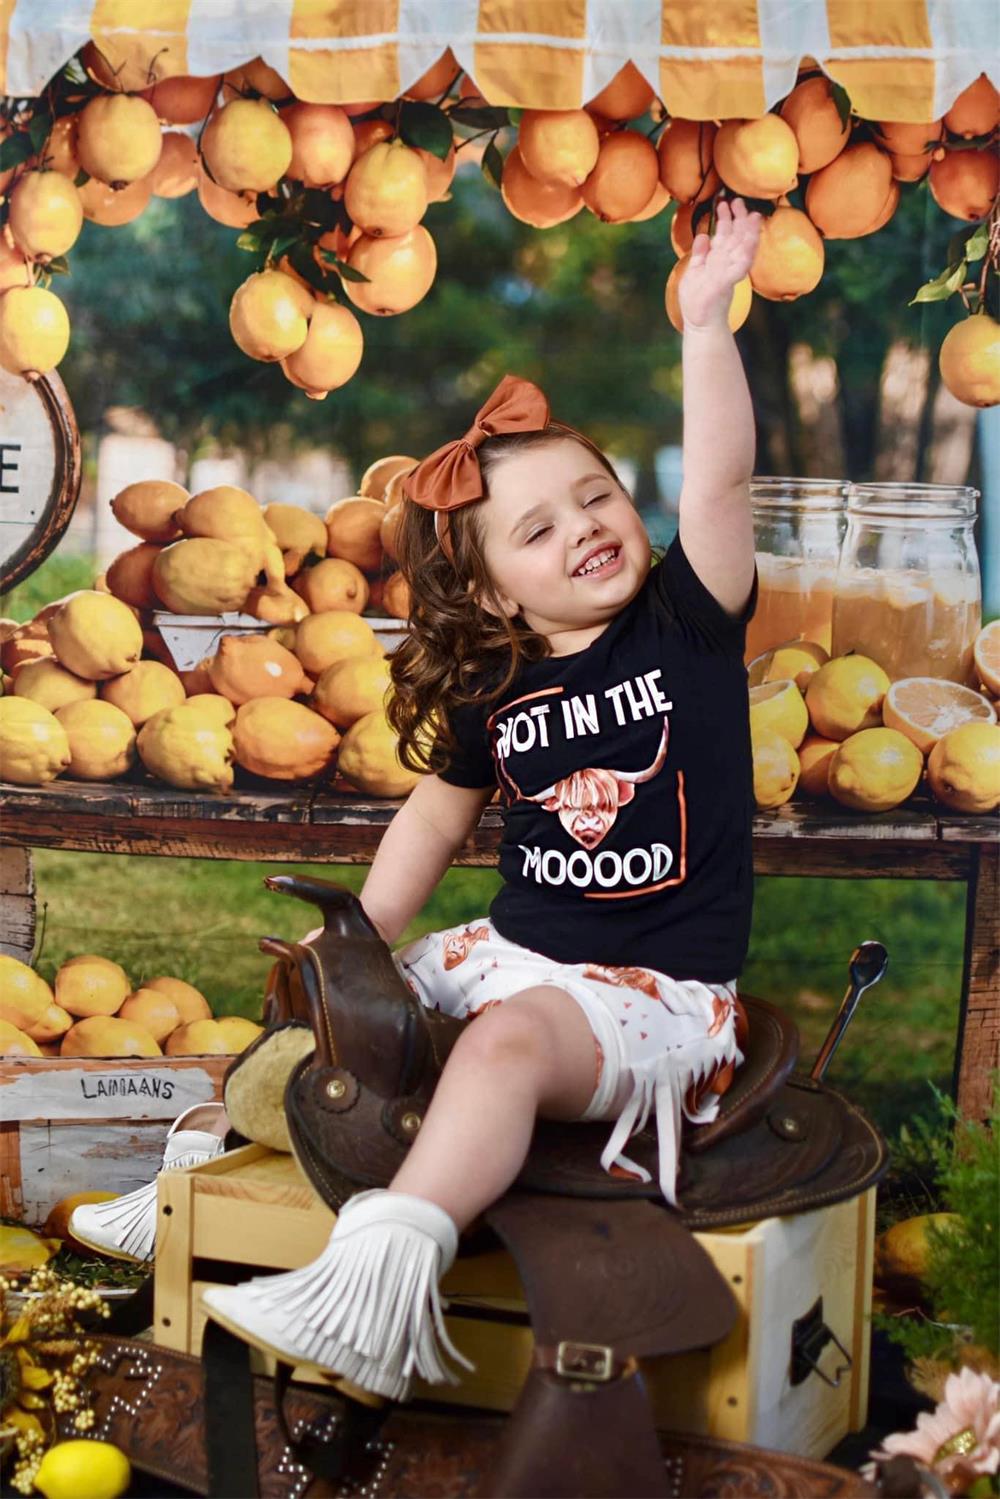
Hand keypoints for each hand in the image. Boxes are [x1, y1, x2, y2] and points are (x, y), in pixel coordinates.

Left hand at [678, 198, 761, 330]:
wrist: (700, 325)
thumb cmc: (696, 302)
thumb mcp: (693, 273)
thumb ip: (700, 255)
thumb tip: (704, 235)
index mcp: (716, 261)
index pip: (723, 235)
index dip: (724, 218)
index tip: (723, 201)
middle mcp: (725, 265)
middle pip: (734, 237)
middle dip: (737, 219)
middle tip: (738, 200)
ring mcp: (727, 274)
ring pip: (741, 249)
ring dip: (748, 233)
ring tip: (753, 216)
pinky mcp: (725, 284)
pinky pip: (738, 267)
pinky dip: (745, 254)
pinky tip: (751, 242)